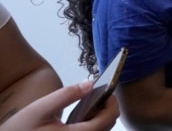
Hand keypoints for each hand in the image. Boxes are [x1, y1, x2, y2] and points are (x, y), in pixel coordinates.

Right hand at [1, 81, 119, 130]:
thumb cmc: (20, 129)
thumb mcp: (41, 108)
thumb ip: (67, 95)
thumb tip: (90, 83)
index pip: (108, 119)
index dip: (112, 102)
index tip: (107, 90)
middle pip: (107, 126)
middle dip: (106, 108)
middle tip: (99, 94)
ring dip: (100, 118)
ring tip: (90, 103)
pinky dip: (91, 125)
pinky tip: (80, 116)